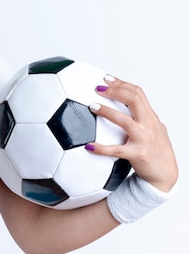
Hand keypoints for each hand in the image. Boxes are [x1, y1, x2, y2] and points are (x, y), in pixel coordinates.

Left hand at [86, 75, 177, 191]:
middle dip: (115, 91)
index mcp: (150, 118)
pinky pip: (116, 150)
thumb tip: (120, 105)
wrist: (165, 175)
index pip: (138, 93)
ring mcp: (144, 139)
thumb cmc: (155, 151)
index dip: (122, 84)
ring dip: (107, 112)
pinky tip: (89, 146)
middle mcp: (149, 125)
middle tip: (97, 88)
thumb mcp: (152, 130)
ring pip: (125, 121)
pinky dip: (101, 148)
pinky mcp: (138, 155)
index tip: (106, 78)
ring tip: (92, 106)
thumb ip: (140, 118)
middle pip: (134, 100)